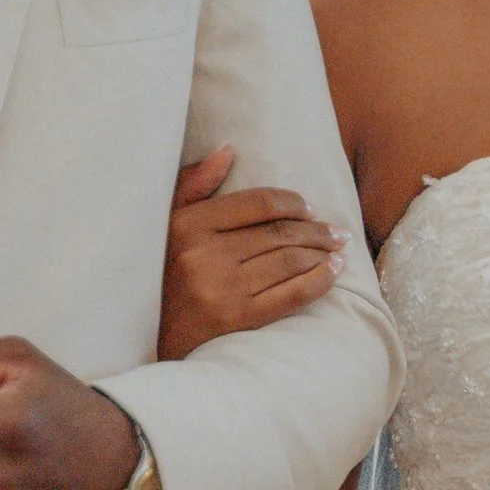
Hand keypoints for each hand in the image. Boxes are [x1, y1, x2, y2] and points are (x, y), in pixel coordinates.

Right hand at [161, 146, 345, 360]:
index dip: (292, 203)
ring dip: (322, 254)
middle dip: (316, 230)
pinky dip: (319, 281)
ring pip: (289, 261)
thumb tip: (228, 151)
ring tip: (338, 251)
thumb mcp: (167, 225)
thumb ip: (194, 185)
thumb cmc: (162, 277)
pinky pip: (292, 295)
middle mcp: (204, 254)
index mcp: (188, 225)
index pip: (257, 203)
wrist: (151, 339)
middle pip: (279, 233)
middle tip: (336, 232)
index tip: (309, 208)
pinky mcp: (238, 320)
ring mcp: (223, 289)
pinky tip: (333, 273)